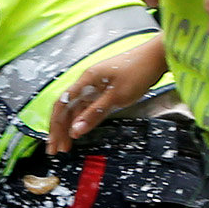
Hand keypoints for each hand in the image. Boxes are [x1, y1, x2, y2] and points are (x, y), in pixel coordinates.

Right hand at [46, 37, 165, 152]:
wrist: (155, 58)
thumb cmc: (137, 72)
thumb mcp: (116, 97)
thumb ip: (94, 114)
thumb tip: (75, 131)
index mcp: (86, 80)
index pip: (62, 104)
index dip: (55, 125)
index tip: (53, 143)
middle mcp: (87, 83)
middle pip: (67, 108)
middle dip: (59, 129)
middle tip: (56, 150)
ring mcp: (96, 87)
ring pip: (77, 109)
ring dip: (71, 127)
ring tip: (67, 145)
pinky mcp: (105, 91)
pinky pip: (88, 107)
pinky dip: (83, 120)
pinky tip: (81, 131)